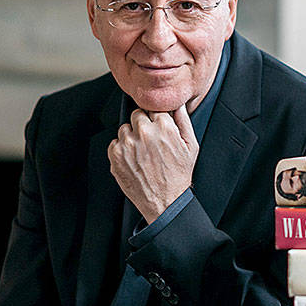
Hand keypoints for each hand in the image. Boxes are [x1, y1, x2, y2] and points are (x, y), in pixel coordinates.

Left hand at [108, 104, 198, 222]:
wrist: (165, 202)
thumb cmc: (178, 175)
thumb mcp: (191, 146)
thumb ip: (183, 120)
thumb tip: (178, 103)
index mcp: (163, 127)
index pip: (153, 107)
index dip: (155, 118)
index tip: (157, 127)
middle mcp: (144, 133)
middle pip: (137, 114)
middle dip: (142, 125)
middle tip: (150, 142)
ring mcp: (127, 144)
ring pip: (124, 128)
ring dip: (131, 137)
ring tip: (142, 153)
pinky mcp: (115, 155)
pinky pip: (114, 143)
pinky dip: (121, 150)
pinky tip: (133, 161)